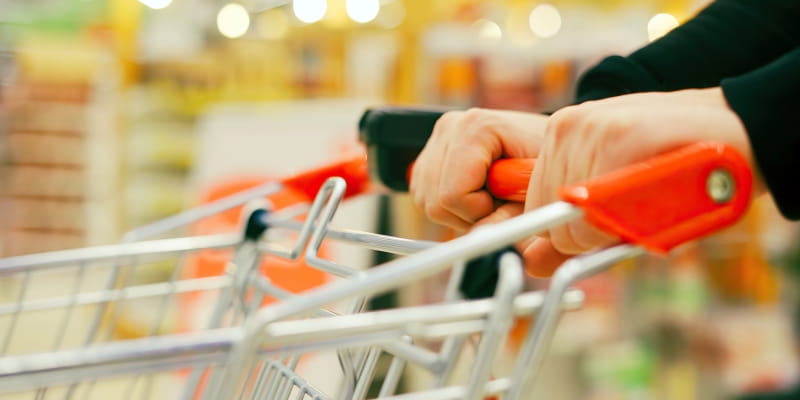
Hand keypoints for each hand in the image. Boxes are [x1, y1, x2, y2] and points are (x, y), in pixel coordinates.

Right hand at [410, 108, 547, 230]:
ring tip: (492, 197)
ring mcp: (436, 140)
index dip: (481, 212)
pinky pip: (424, 199)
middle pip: (435, 202)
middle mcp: (450, 127)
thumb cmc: (548, 167)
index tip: (507, 202)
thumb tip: (479, 237)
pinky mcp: (429, 155)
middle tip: (500, 203)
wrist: (550, 145)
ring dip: (460, 213)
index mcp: (475, 127)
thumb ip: (510, 218)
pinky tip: (476, 194)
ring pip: (427, 203)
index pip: (454, 194)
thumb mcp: (538, 196)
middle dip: (469, 215)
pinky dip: (449, 207)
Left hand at [524, 87, 755, 276]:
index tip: (613, 210)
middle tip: (638, 201)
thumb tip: (533, 264)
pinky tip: (658, 192)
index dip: (574, 227)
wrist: (740, 129)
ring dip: (615, 223)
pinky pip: (597, 216)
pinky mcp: (619, 137)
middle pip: (550, 218)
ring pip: (572, 223)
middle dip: (591, 228)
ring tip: (651, 190)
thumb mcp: (616, 193)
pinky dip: (628, 221)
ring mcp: (589, 129)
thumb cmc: (676, 169)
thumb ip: (571, 228)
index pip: (536, 206)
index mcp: (560, 134)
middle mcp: (566, 127)